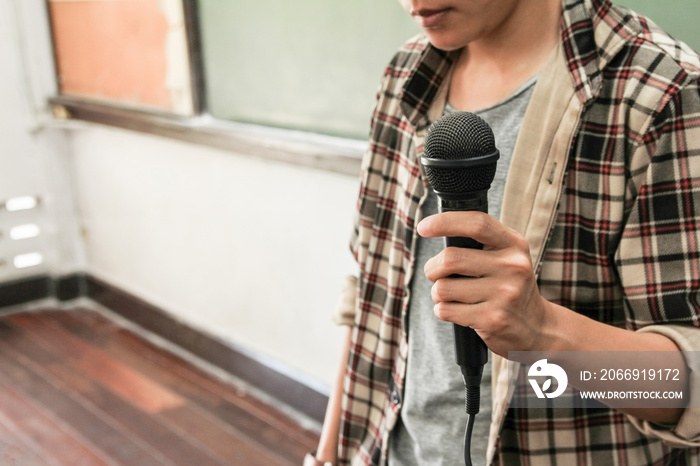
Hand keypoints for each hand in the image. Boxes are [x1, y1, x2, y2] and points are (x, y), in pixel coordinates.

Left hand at [418, 211, 555, 357]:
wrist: (536, 327)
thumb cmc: (509, 286)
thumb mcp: (507, 256)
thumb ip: (480, 242)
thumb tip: (434, 228)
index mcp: (514, 245)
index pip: (477, 224)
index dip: (445, 222)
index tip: (423, 227)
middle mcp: (513, 267)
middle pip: (450, 258)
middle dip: (432, 268)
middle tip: (435, 274)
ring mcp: (504, 294)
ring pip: (442, 287)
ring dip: (437, 293)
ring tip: (452, 296)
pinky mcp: (492, 319)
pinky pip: (445, 310)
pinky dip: (442, 310)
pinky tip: (458, 311)